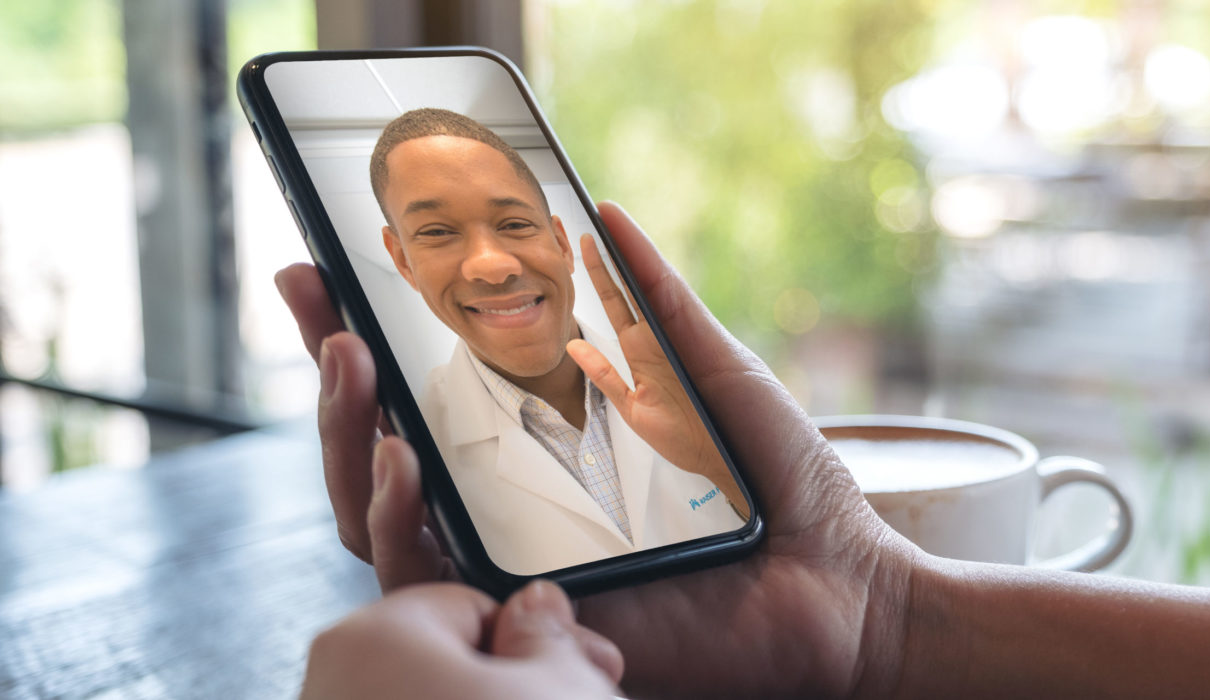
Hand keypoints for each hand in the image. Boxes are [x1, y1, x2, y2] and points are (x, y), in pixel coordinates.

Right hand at [277, 201, 922, 696]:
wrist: (841, 588)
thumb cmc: (788, 490)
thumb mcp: (715, 375)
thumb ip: (660, 305)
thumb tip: (606, 213)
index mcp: (552, 446)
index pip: (432, 392)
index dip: (365, 334)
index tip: (323, 269)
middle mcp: (517, 506)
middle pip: (384, 452)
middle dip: (333, 377)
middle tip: (318, 306)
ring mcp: (516, 564)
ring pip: (381, 520)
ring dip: (347, 439)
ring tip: (350, 364)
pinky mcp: (530, 618)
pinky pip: (432, 585)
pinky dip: (400, 525)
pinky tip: (403, 461)